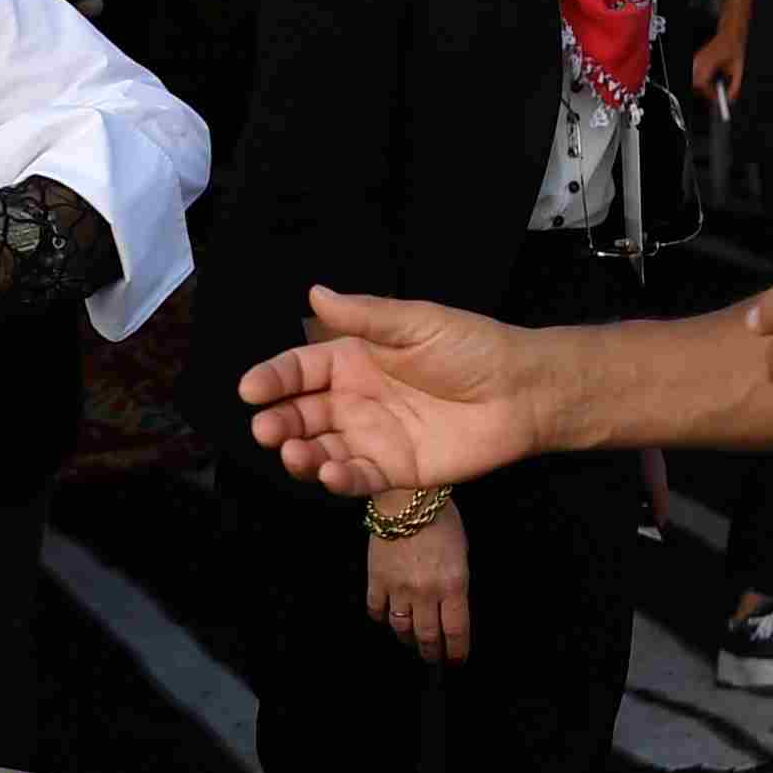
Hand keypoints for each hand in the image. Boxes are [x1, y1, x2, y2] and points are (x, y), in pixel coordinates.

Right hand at [241, 289, 540, 497]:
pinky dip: (339, 479)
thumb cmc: (472, 348)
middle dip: (278, 423)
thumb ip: (367, 317)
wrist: (523, 391)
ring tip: (294, 454)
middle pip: (301, 414)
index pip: (299, 369)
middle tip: (266, 430)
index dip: (272, 379)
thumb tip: (315, 292)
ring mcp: (373, 437)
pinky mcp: (395, 470)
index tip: (249, 389)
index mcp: (354, 359)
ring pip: (321, 450)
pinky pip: (357, 478)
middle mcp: (355, 399)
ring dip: (301, 455)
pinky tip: (330, 473)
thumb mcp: (418, 324)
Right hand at [364, 507, 469, 662]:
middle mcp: (426, 594)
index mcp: (453, 586)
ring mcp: (398, 589)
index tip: (456, 660)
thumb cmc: (441, 518)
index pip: (456, 632)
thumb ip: (457, 583)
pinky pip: (377, 610)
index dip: (456, 652)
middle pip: (428, 637)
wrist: (405, 498)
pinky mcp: (376, 580)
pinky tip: (387, 618)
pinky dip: (382, 618)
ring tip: (411, 642)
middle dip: (431, 653)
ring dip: (407, 639)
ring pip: (401, 628)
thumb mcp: (462, 552)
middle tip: (433, 658)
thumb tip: (452, 604)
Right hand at [688, 22, 743, 110]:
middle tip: (717, 95)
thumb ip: (735, 85)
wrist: (730, 34)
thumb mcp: (739, 68)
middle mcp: (700, 60)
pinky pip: (696, 75)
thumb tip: (731, 98)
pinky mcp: (697, 59)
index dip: (710, 93)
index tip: (718, 98)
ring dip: (704, 85)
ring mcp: (697, 59)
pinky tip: (714, 76)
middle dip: (706, 92)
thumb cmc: (734, 48)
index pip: (702, 83)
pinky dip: (703, 80)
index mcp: (710, 61)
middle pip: (696, 84)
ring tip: (716, 84)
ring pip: (695, 80)